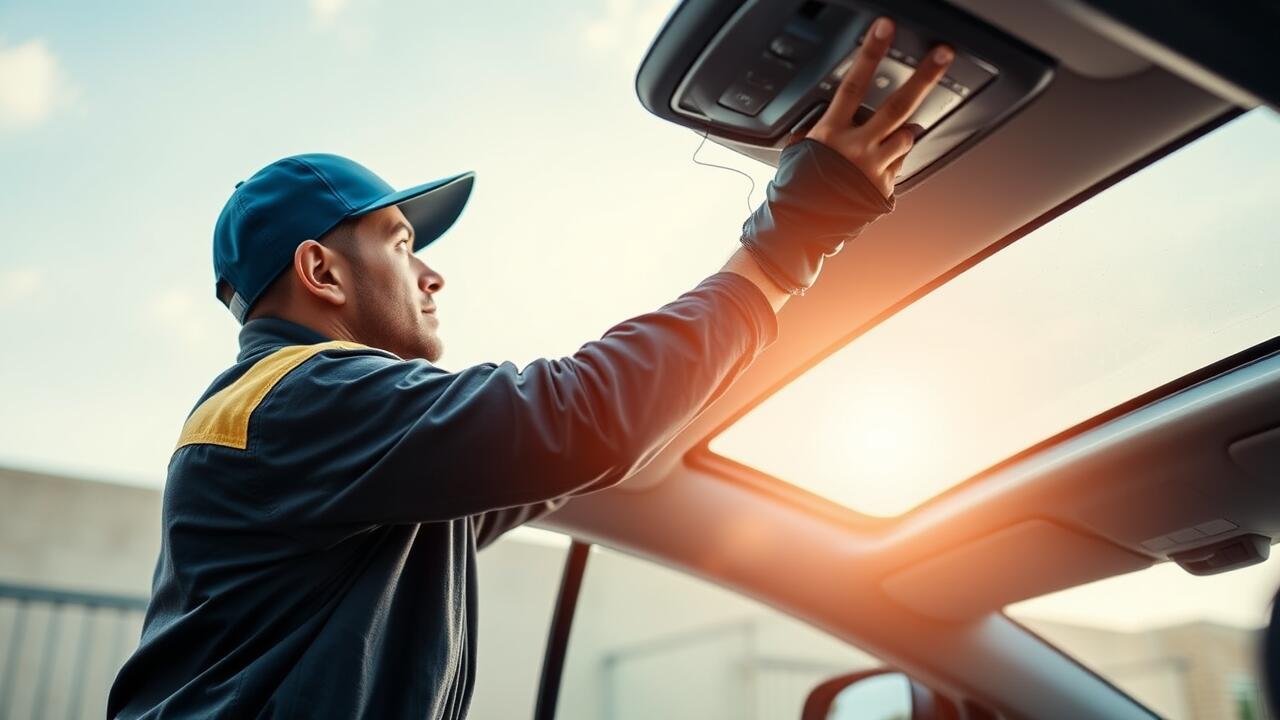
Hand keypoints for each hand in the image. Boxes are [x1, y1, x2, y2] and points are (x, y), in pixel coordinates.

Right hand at [796, 17, 953, 198]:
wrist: (800, 231)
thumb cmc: (795, 193)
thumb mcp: (798, 152)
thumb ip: (818, 131)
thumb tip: (830, 119)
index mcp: (831, 134)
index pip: (855, 84)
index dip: (871, 53)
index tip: (885, 29)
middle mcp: (856, 149)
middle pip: (897, 106)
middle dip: (923, 77)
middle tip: (943, 54)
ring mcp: (874, 169)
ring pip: (905, 136)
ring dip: (907, 129)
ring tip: (900, 128)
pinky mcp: (883, 189)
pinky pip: (898, 165)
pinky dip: (892, 159)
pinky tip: (876, 165)